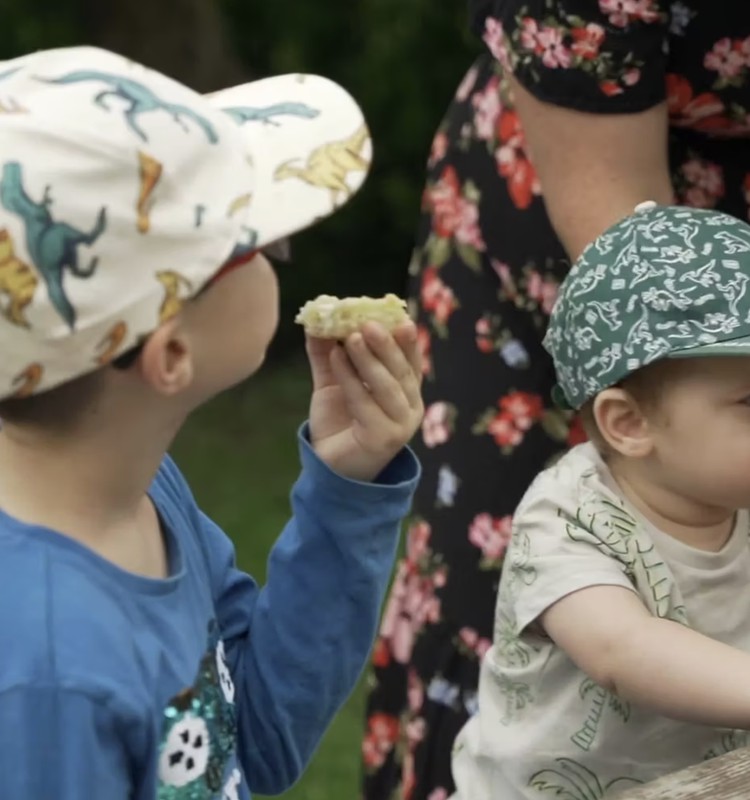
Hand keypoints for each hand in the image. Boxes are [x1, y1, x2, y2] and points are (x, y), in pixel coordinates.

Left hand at [306, 321, 423, 481]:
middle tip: (368, 323)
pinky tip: (337, 359)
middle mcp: (410, 408)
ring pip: (386, 386)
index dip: (406, 341)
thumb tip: (316, 321)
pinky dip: (351, 379)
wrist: (328, 467)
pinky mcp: (383, 439)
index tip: (398, 319)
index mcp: (406, 392)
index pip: (411, 362)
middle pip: (402, 371)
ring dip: (368, 359)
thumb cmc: (339, 423)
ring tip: (351, 337)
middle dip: (386, 345)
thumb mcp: (333, 382)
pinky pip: (366, 403)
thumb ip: (328, 354)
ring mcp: (400, 426)